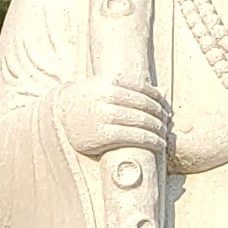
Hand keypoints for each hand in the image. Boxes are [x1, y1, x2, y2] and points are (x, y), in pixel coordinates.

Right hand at [52, 77, 171, 161]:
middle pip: (144, 106)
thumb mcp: (101, 86)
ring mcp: (104, 117)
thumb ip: (126, 87)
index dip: (158, 99)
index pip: (142, 90)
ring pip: (142, 122)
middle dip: (160, 115)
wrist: (59, 119)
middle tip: (167, 122)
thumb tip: (163, 92)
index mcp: (108, 83)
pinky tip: (158, 143)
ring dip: (158, 129)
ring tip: (164, 134)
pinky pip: (135, 137)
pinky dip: (151, 140)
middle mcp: (107, 98)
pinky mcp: (103, 135)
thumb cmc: (85, 103)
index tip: (166, 107)